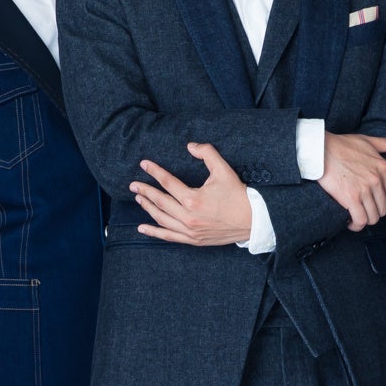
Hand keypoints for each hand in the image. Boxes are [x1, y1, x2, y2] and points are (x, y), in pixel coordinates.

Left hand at [131, 142, 253, 246]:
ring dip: (148, 208)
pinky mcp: (193, 239)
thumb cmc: (238, 195)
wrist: (253, 220)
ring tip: (138, 199)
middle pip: (160, 202)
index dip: (154, 172)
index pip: (167, 183)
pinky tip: (142, 228)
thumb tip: (190, 145)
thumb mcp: (224, 170)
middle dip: (145, 191)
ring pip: (161, 219)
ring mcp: (190, 230)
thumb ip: (207, 153)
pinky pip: (169, 237)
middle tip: (133, 184)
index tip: (144, 164)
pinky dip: (154, 232)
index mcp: (193, 199)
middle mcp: (188, 217)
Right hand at [318, 131, 385, 230]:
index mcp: (383, 168)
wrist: (320, 149)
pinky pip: (360, 220)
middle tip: (361, 209)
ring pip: (372, 217)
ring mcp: (364, 190)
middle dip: (373, 213)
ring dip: (363, 220)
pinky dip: (355, 225)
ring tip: (354, 217)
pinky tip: (349, 221)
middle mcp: (376, 180)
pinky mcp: (351, 198)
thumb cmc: (341, 145)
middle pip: (382, 210)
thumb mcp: (368, 141)